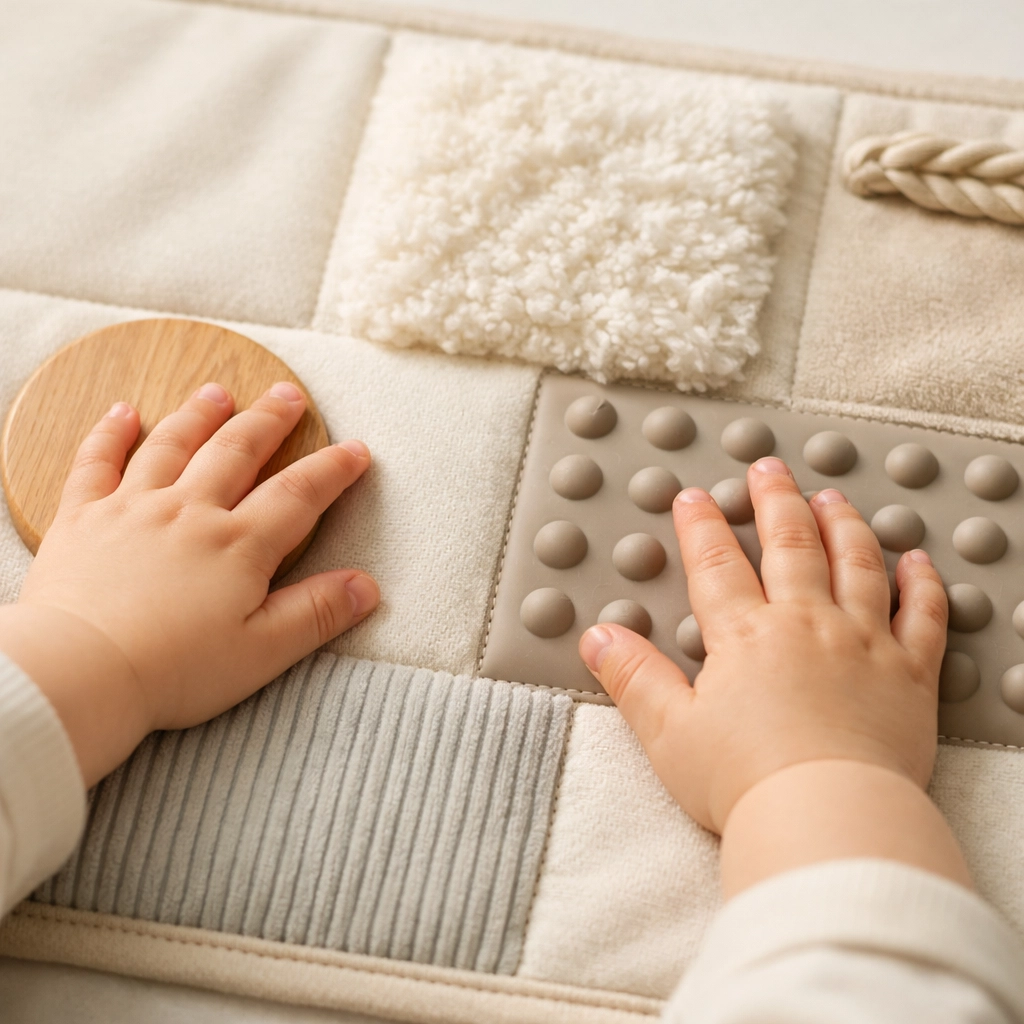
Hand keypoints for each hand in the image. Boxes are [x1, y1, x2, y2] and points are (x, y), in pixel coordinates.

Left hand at [0, 381, 377, 784]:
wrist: (79, 674)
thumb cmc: (173, 671)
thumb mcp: (263, 652)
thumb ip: (316, 613)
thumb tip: (367, 585)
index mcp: (238, 546)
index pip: (298, 494)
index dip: (332, 469)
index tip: (356, 450)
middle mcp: (189, 513)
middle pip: (236, 452)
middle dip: (268, 421)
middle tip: (289, 394)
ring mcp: (133, 509)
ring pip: (172, 446)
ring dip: (199, 415)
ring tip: (219, 392)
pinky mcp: (82, 519)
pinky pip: (96, 463)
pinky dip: (109, 434)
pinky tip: (123, 412)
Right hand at [579, 456, 968, 892]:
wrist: (827, 817)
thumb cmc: (745, 782)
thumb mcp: (668, 732)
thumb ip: (633, 677)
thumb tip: (599, 637)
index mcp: (746, 636)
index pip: (717, 564)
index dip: (701, 526)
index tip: (694, 498)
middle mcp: (806, 624)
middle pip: (790, 544)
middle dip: (776, 501)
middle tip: (768, 468)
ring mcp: (863, 643)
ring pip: (857, 563)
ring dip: (843, 524)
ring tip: (832, 497)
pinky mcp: (909, 674)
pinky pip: (923, 615)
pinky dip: (923, 583)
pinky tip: (918, 559)